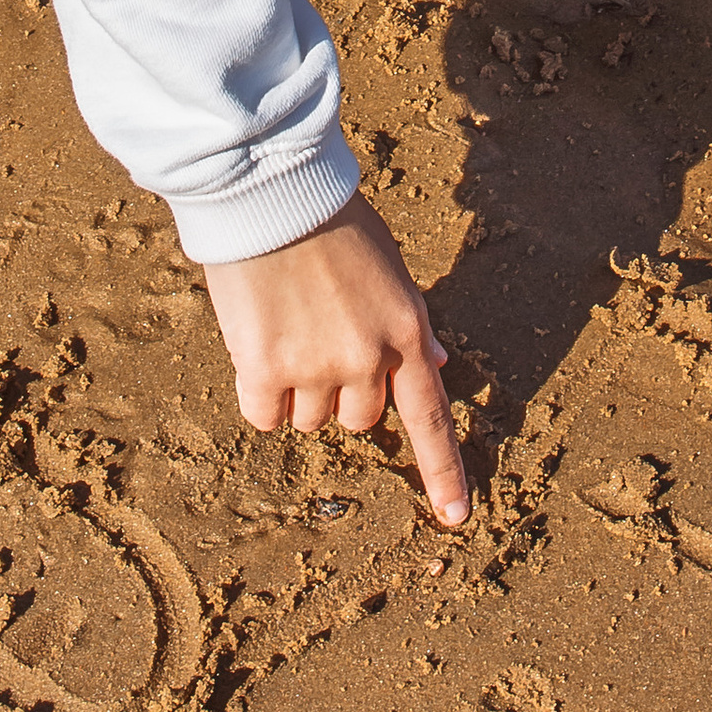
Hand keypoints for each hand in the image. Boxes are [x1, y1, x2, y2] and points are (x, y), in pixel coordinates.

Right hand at [204, 193, 469, 526]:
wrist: (270, 194)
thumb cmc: (329, 221)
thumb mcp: (389, 268)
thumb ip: (409, 323)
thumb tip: (434, 364)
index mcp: (406, 331)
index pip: (431, 417)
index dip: (443, 472)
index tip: (455, 517)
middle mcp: (368, 360)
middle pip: (358, 418)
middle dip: (341, 390)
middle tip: (319, 334)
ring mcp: (316, 369)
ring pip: (309, 419)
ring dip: (297, 389)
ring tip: (286, 324)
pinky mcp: (264, 370)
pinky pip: (264, 415)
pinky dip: (259, 391)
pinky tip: (257, 339)